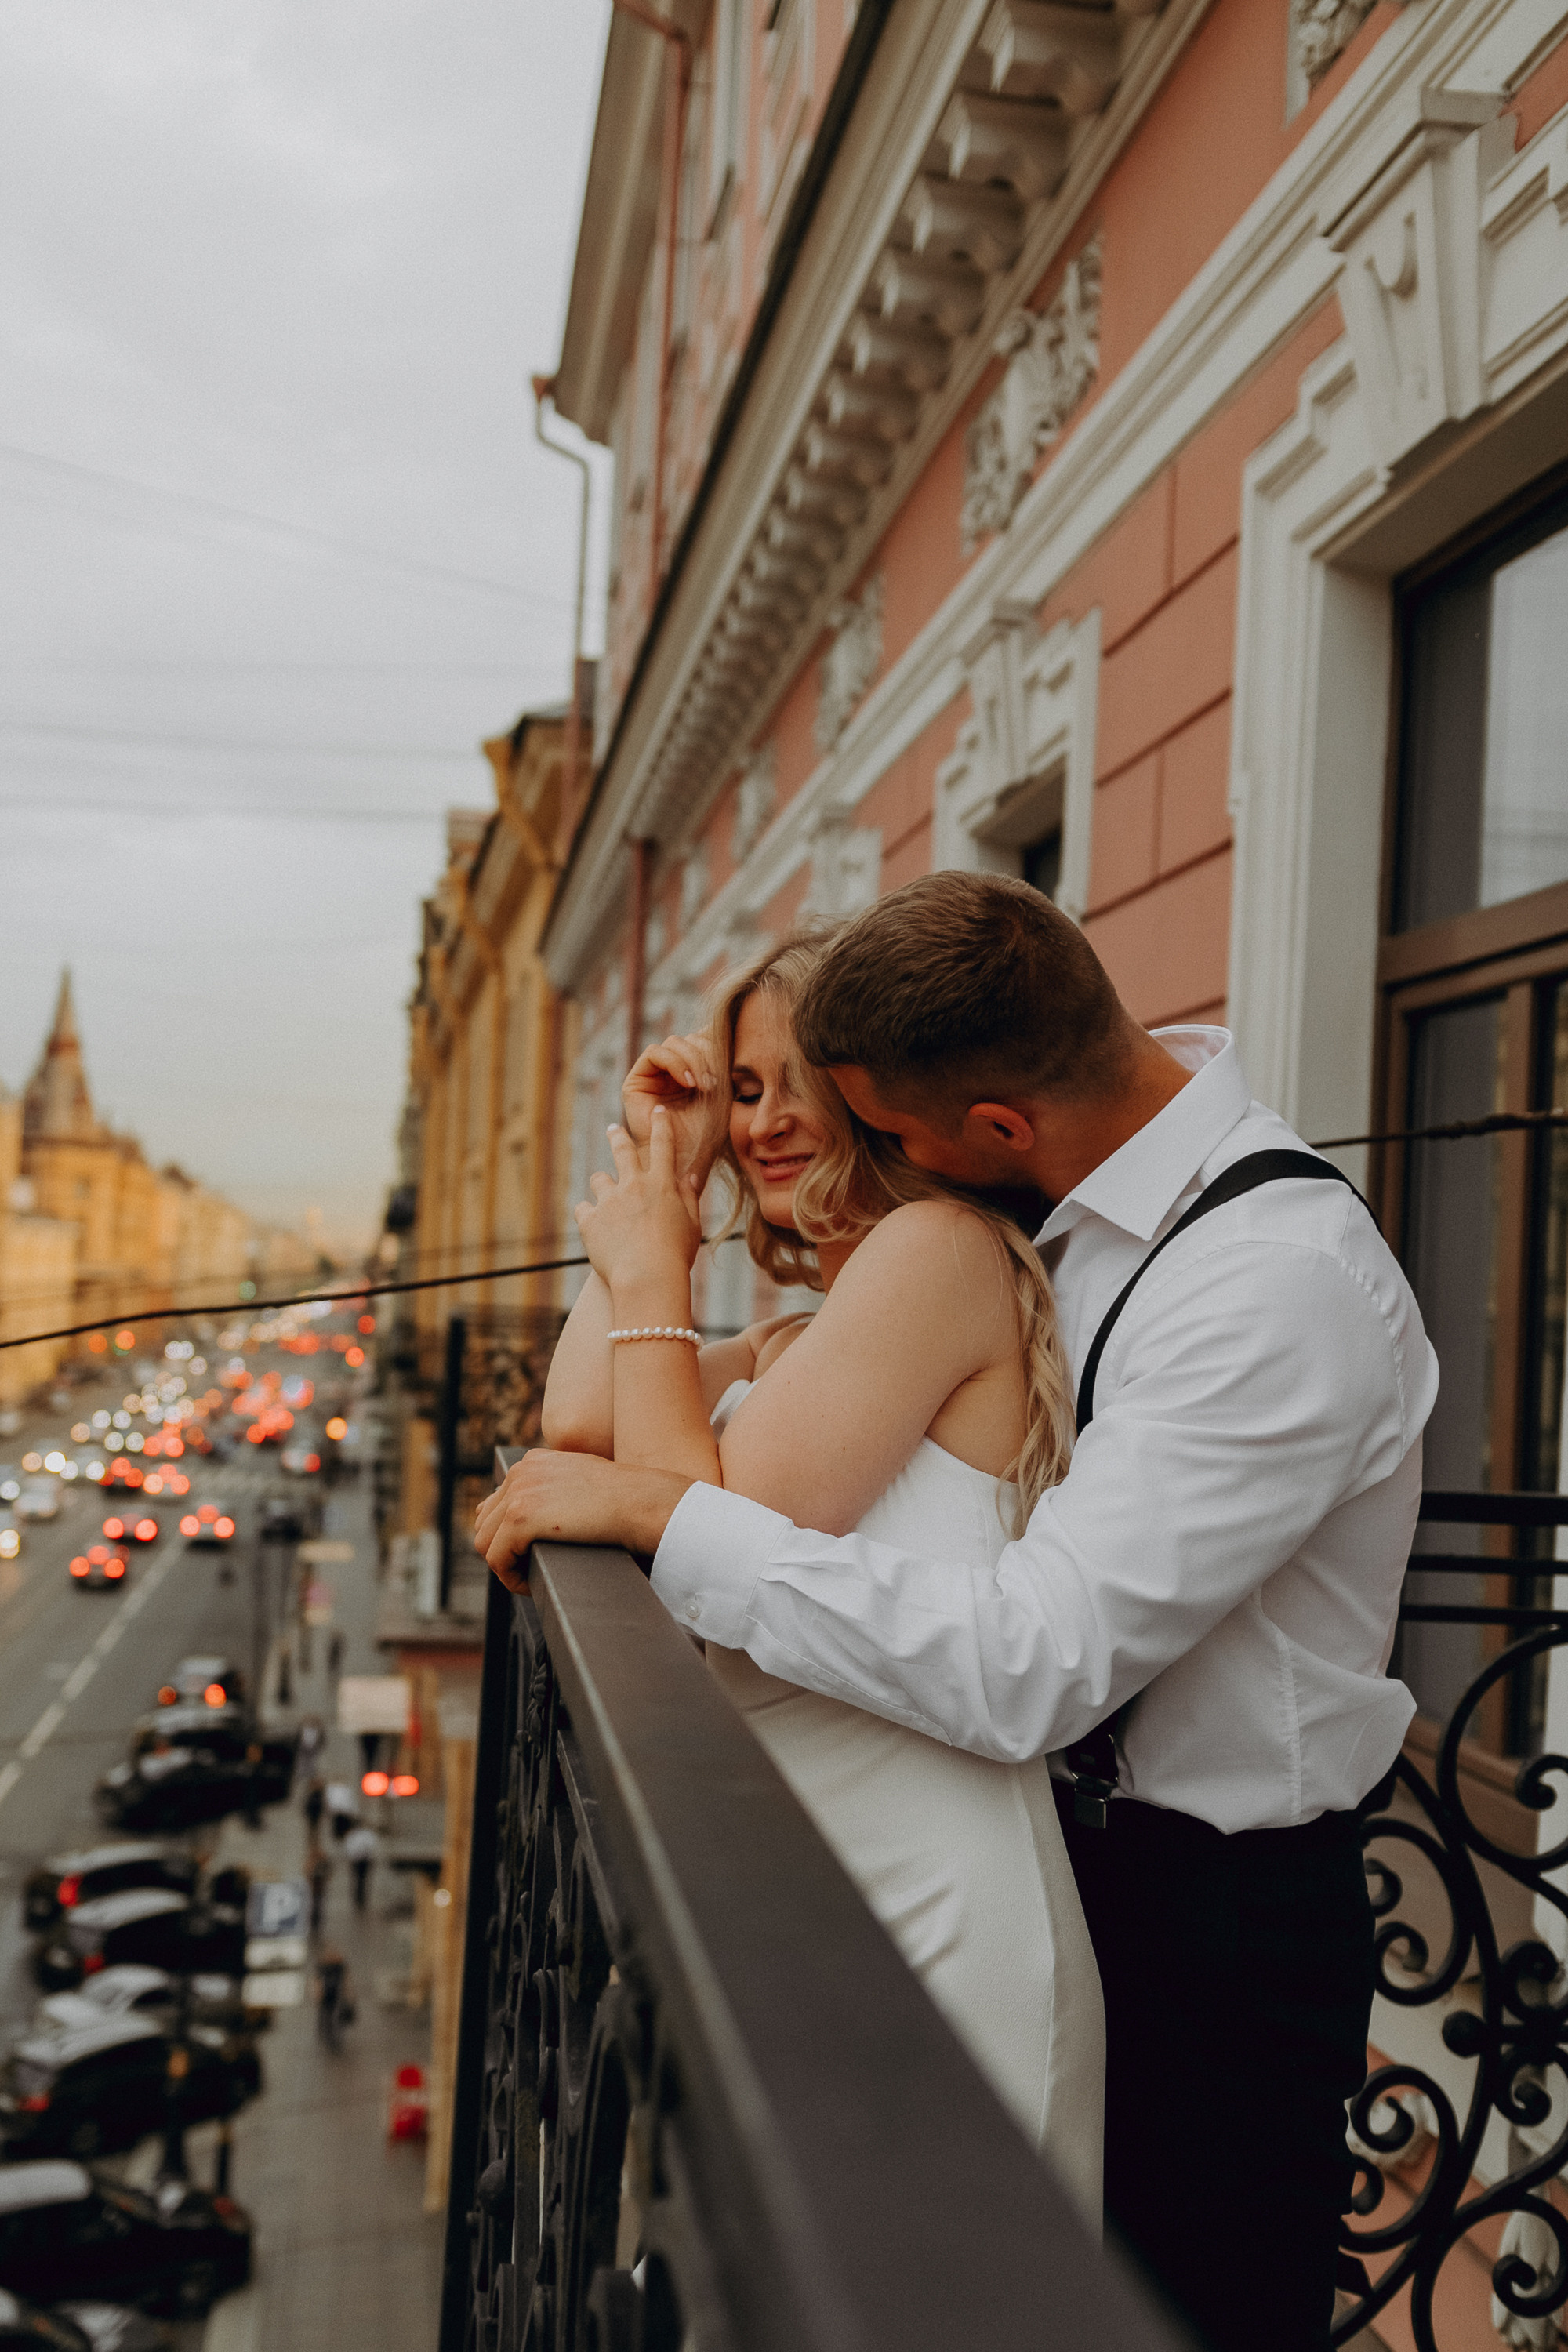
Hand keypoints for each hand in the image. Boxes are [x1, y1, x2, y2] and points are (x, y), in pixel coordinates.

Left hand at [474, 1448, 693, 1587]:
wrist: (642, 1503)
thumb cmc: (627, 1501)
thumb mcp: (584, 1484)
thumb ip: (557, 1491)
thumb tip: (538, 1521)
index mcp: (532, 1462)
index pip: (496, 1503)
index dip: (507, 1536)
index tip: (529, 1555)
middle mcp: (519, 1472)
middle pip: (485, 1523)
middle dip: (502, 1551)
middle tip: (528, 1571)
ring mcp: (518, 1493)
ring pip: (484, 1542)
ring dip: (504, 1566)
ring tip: (530, 1579)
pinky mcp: (520, 1518)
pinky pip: (496, 1559)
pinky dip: (510, 1578)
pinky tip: (532, 1585)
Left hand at [575, 1109, 702, 1294]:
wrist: (647, 1278)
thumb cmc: (676, 1256)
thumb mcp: (691, 1226)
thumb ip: (688, 1198)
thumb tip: (689, 1177)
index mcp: (661, 1184)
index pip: (664, 1145)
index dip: (662, 1125)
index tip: (659, 1112)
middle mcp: (633, 1185)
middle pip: (622, 1150)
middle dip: (617, 1136)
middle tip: (613, 1129)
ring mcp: (609, 1201)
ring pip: (599, 1179)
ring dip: (603, 1185)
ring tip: (605, 1195)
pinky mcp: (589, 1220)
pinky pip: (582, 1209)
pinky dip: (588, 1215)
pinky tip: (594, 1225)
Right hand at [622, 1031, 720, 1189]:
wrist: (686, 1161)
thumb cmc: (707, 1134)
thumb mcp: (721, 1089)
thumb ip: (719, 1059)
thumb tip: (716, 1026)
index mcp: (692, 1070)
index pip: (702, 1038)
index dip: (716, 1043)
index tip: (733, 1061)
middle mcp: (671, 1070)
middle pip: (689, 1038)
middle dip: (707, 1054)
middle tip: (718, 1081)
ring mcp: (653, 1075)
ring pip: (674, 1042)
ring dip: (694, 1060)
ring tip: (705, 1086)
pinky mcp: (636, 1081)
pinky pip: (654, 1053)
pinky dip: (676, 1062)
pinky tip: (690, 1082)